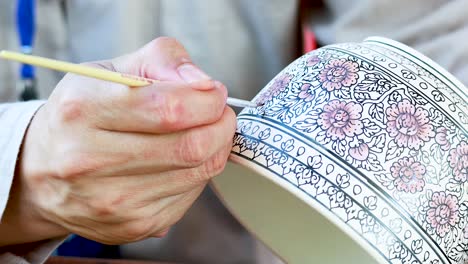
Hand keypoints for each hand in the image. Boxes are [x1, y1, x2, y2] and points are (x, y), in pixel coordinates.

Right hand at [1, 37, 235, 244]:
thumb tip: (204, 83)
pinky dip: (197, 174)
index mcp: (83, 110)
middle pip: (191, 147)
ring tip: (201, 133)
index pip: (170, 109)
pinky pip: (190, 197)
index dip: (207, 99)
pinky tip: (180, 161)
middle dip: (220, 125)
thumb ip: (162, 59)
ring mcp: (112, 201)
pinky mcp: (132, 226)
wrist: (42, 172)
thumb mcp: (109, 70)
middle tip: (218, 114)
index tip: (213, 93)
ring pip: (197, 173)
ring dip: (214, 149)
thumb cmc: (81, 115)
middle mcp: (90, 161)